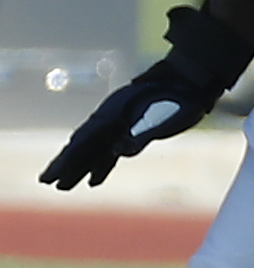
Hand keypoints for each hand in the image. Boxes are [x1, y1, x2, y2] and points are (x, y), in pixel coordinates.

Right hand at [39, 63, 215, 188]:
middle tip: (47, 182)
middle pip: (84, 144)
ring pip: (95, 149)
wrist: (192, 81)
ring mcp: (121, 124)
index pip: (86, 139)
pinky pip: (111, 151)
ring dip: (80, 167)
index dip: (70, 157)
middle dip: (66, 164)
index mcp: (116, 112)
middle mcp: (113, 118)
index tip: (54, 172)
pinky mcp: (132, 131)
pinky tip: (94, 181)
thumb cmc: (181, 98)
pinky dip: (102, 165)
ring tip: (63, 186)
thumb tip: (119, 152)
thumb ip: (143, 133)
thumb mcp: (168, 117)